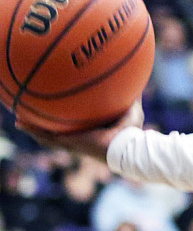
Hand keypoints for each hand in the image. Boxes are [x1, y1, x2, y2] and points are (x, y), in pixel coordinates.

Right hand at [17, 101, 143, 160]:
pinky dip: (34, 130)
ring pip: (47, 136)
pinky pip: (48, 137)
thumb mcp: (131, 111)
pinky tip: (23, 122)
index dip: (64, 123)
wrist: (127, 148)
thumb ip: (130, 98)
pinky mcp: (69, 143)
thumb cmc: (133, 133)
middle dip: (43, 126)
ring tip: (20, 120)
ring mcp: (72, 143)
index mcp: (90, 134)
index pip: (74, 129)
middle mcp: (79, 140)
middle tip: (31, 117)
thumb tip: (135, 83)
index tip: (57, 114)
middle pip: (56, 133)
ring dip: (33, 128)